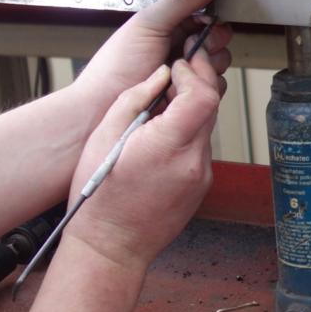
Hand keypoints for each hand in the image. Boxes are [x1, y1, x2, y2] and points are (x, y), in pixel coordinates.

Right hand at [62, 52, 223, 270]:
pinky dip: (188, 132)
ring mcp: (201, 176)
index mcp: (168, 146)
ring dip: (191, 108)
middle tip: (176, 72)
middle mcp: (193, 162)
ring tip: (162, 106)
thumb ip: (137, 98)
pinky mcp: (202, 186)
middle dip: (195, 83)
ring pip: (207, 126)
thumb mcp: (104, 136)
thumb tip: (160, 75)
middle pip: (211, 107)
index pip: (203, 95)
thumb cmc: (99, 198)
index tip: (178, 64)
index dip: (193, 72)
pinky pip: (201, 148)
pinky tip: (163, 135)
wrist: (110, 247)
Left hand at [71, 0, 232, 116]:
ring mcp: (187, 73)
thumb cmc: (115, 66)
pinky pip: (213, 90)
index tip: (203, 28)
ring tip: (176, 72)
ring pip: (219, 66)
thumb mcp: (150, 23)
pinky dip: (201, 89)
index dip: (212, 21)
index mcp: (172, 23)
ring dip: (203, 68)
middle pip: (219, 40)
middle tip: (185, 51)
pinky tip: (180, 89)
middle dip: (209, 46)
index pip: (208, 14)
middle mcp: (181, 47)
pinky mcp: (190, 96)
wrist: (102, 108)